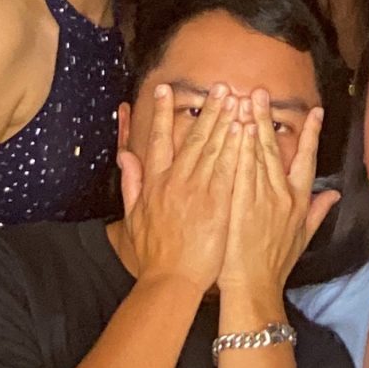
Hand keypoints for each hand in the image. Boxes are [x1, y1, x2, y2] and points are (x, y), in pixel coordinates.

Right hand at [118, 83, 241, 292]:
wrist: (172, 280)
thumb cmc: (155, 253)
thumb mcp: (134, 217)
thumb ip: (132, 183)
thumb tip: (125, 156)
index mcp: (155, 184)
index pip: (158, 140)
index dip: (161, 113)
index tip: (166, 90)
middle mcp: (175, 182)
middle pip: (193, 139)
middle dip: (207, 110)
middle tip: (218, 87)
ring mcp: (197, 191)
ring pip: (213, 148)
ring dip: (224, 121)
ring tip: (234, 98)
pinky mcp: (217, 203)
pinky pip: (228, 169)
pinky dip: (235, 148)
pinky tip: (243, 130)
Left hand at [218, 90, 338, 294]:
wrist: (253, 288)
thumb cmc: (275, 265)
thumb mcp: (302, 238)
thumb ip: (318, 212)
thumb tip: (334, 195)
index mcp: (298, 202)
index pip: (307, 160)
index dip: (312, 135)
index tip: (315, 112)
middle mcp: (282, 196)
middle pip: (276, 150)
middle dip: (268, 119)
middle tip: (261, 92)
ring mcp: (260, 198)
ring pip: (256, 155)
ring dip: (250, 125)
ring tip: (244, 100)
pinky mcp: (239, 204)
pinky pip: (239, 170)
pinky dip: (237, 149)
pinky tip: (232, 129)